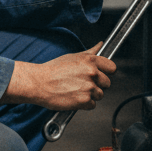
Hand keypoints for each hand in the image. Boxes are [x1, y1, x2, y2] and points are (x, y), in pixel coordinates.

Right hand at [0, 46, 114, 110]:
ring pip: (100, 95)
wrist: (39, 83)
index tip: (102, 75)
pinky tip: (74, 97)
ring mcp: (89, 87)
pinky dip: (84, 104)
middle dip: (97, 85)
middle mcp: (92, 73)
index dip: (107, 73)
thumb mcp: (72, 56)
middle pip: (107, 83)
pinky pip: (92, 105)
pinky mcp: (84, 100)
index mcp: (90, 60)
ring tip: (76, 90)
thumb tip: (100, 45)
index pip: (112, 68)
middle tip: (83, 84)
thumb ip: (90, 53)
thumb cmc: (53, 70)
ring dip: (90, 95)